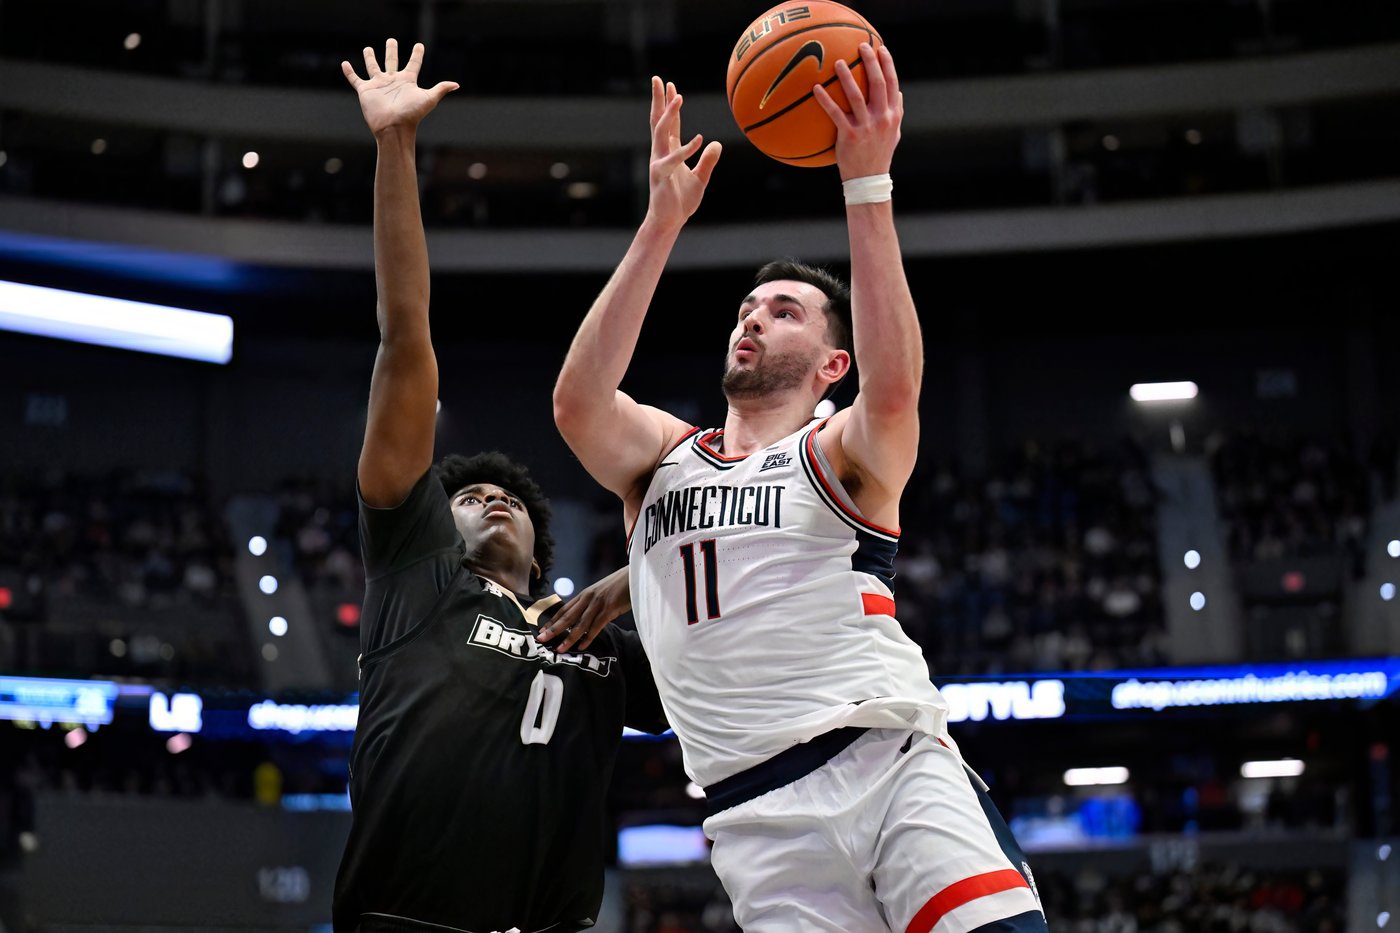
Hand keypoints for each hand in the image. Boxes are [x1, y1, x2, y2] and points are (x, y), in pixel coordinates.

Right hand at [342, 39, 458, 139]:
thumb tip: (456, 84)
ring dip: (370, 58)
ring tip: (368, 48)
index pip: (414, 64)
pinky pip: (355, 79)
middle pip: (392, 62)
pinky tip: (345, 64)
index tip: (419, 45)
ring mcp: (379, 85)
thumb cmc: (412, 114)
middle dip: (392, 51)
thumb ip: (441, 89)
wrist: (394, 127)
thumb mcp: (429, 98)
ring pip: (373, 67)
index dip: (417, 55)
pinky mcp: (365, 90)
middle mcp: (393, 81)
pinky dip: (349, 72)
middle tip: (391, 40)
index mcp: (407, 81)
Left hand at [537, 566, 631, 652]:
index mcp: (584, 594)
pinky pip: (596, 625)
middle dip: (553, 629)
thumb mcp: (601, 593)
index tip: (541, 631)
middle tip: (541, 639)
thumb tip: (584, 618)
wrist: (635, 575)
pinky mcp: (610, 608)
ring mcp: (598, 603)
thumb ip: (592, 604)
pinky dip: (588, 637)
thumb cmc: (620, 586)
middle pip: (567, 616)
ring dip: (569, 638)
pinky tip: (582, 646)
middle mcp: (588, 598)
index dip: (552, 621)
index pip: (564, 609)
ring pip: (580, 623)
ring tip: (560, 649)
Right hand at [645, 76, 722, 229]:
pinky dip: (686, 149)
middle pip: (658, 120)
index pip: (669, 123)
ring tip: (678, 97)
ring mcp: (659, 162)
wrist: (670, 220)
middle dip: (658, 100)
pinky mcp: (661, 175)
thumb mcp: (701, 177)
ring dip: (670, 114)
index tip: (670, 85)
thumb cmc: (681, 200)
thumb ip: (708, 161)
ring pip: (662, 132)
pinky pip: (673, 159)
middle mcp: (661, 153)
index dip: (670, 104)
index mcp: (669, 151)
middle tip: (658, 78)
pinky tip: (699, 140)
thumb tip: (717, 144)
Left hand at [812, 43, 901, 181]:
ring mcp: (866, 127)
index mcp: (893, 115)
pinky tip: (816, 88)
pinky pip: (835, 114)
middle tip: (861, 46)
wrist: (868, 179)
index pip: (892, 83)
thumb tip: (897, 91)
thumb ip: (896, 112)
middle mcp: (882, 118)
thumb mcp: (893, 133)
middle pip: (878, 83)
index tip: (881, 48)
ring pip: (856, 96)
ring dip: (847, 77)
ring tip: (838, 62)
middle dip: (870, 62)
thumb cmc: (879, 154)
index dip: (888, 64)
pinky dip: (826, 100)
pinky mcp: (849, 136)